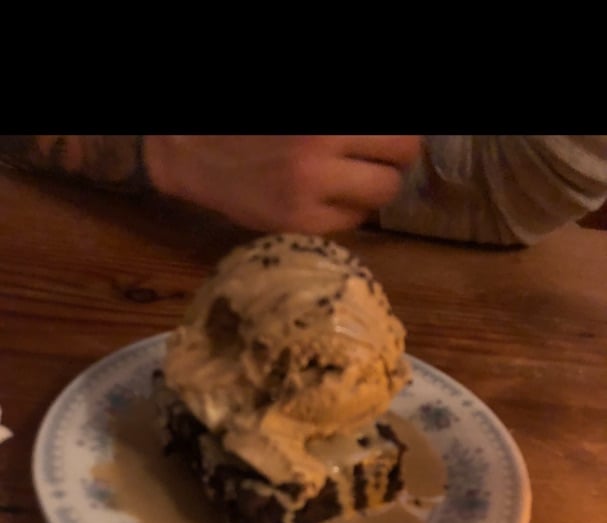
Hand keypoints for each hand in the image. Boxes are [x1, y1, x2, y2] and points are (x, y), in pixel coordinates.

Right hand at [146, 135, 420, 232]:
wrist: (190, 150)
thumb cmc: (249, 126)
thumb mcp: (301, 116)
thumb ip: (340, 128)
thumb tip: (388, 139)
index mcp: (323, 121)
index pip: (399, 131)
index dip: (398, 134)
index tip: (385, 139)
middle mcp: (321, 149)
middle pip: (401, 156)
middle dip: (394, 155)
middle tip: (377, 155)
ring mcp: (311, 191)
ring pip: (382, 195)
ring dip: (375, 185)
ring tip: (353, 177)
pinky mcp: (299, 224)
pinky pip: (352, 222)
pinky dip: (348, 210)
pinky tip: (326, 197)